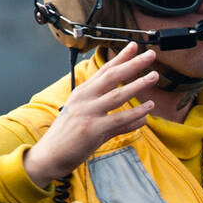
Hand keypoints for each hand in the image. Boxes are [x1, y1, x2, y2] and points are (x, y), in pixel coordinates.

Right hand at [24, 41, 157, 187]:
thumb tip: (140, 119)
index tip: (134, 46)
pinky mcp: (92, 129)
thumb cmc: (67, 138)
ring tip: (154, 76)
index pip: (104, 70)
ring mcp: (88, 113)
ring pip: (118, 94)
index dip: (121, 57)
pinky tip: (148, 107)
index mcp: (82, 93)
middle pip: (112, 76)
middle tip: (150, 55)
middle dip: (133, 64)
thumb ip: (115, 119)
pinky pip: (119, 119)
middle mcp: (84, 98)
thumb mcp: (88, 121)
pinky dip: (136, 113)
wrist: (49, 156)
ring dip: (138, 84)